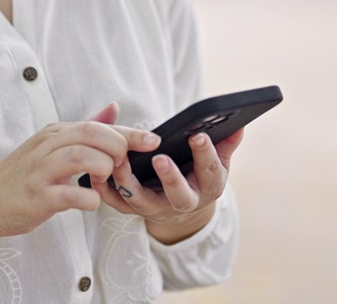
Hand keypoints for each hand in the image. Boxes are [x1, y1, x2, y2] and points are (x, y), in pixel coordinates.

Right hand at [0, 103, 159, 256]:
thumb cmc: (25, 175)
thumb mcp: (53, 146)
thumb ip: (86, 128)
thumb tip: (114, 108)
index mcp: (55, 133)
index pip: (99, 126)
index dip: (130, 133)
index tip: (154, 140)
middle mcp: (47, 147)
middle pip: (92, 135)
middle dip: (117, 149)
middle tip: (123, 166)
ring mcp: (40, 171)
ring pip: (80, 157)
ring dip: (102, 169)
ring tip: (105, 180)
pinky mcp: (36, 197)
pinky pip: (68, 194)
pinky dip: (88, 198)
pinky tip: (92, 202)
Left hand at [93, 126, 244, 244]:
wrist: (179, 208)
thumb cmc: (197, 175)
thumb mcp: (216, 163)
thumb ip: (225, 144)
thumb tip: (239, 125)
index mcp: (209, 187)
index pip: (211, 172)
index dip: (206, 155)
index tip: (198, 135)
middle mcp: (184, 203)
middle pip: (180, 195)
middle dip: (171, 177)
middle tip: (160, 158)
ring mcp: (157, 209)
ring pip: (143, 202)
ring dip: (129, 182)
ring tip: (121, 160)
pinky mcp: (134, 210)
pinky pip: (117, 203)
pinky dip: (105, 189)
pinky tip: (97, 171)